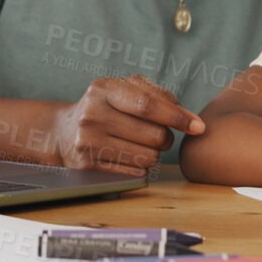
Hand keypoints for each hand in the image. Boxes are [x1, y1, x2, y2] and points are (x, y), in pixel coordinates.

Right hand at [48, 76, 205, 175]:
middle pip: (153, 135)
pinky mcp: (88, 167)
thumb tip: (185, 115)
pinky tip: (128, 156)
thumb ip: (155, 94)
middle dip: (166, 137)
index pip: (148, 105)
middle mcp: (92, 114)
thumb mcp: (122, 89)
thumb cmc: (104, 107)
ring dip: (154, 153)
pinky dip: (140, 167)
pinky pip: (134, 173)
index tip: (198, 126)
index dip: (177, 116)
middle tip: (159, 134)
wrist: (63, 133)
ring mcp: (88, 142)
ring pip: (147, 157)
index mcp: (103, 89)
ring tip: (139, 144)